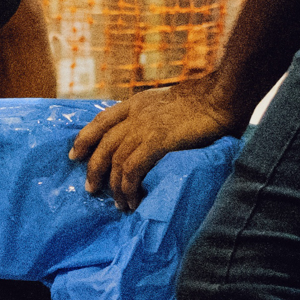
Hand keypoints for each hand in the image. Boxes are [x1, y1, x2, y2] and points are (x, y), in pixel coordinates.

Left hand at [67, 79, 241, 211]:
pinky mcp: (157, 141)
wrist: (224, 95)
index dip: (85, 139)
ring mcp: (145, 127)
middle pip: (103, 144)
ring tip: (119, 204)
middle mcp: (136, 114)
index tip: (75, 154)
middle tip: (91, 190)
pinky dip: (128, 188)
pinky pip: (132, 170)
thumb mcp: (172, 104)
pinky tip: (133, 200)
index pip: (101, 121)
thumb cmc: (209, 101)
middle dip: (93, 169)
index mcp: (138, 103)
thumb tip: (160, 138)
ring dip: (114, 186)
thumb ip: (159, 119)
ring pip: (115, 161)